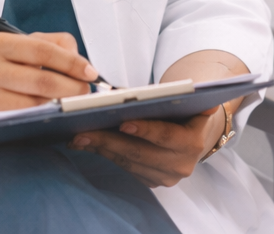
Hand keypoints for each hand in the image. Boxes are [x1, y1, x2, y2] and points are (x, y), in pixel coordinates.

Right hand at [0, 31, 97, 125]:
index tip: (92, 72)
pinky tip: (50, 111)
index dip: (72, 62)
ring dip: (59, 102)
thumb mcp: (10, 47)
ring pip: (36, 101)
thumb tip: (79, 58)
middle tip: (87, 92)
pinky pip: (23, 115)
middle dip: (73, 87)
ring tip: (71, 101)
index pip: (45, 50)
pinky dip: (42, 113)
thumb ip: (45, 45)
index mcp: (1, 43)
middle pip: (43, 79)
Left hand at [70, 106, 224, 187]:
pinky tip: (89, 145)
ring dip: (102, 149)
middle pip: (140, 153)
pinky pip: (126, 169)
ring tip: (79, 137)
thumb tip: (147, 91)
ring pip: (129, 163)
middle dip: (110, 141)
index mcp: (193, 142)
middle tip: (83, 132)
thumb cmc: (185, 110)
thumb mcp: (185, 101)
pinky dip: (106, 155)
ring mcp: (166, 178)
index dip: (145, 130)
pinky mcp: (153, 183)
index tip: (122, 123)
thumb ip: (177, 96)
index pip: (166, 136)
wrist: (194, 134)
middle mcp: (182, 165)